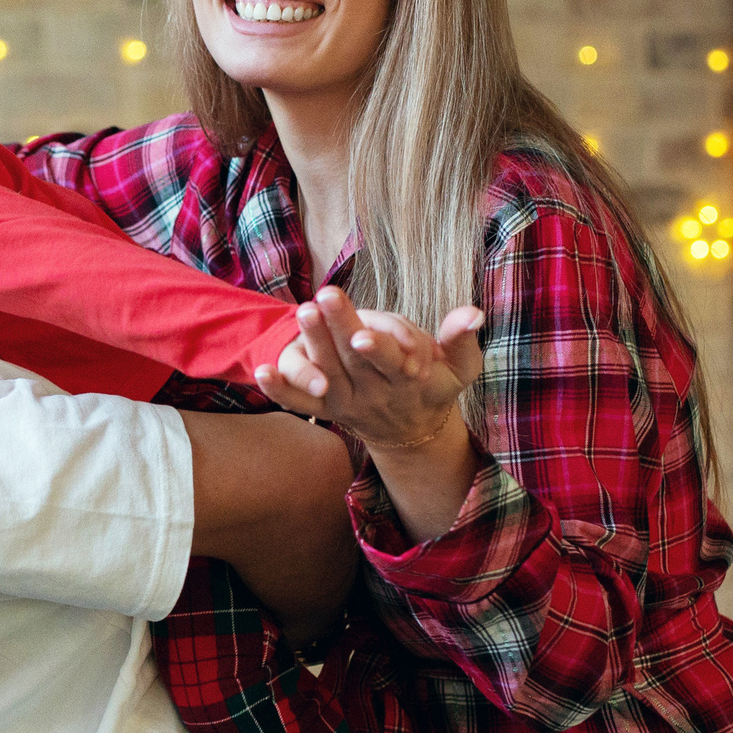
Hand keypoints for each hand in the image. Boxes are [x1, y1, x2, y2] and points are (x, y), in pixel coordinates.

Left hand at [255, 289, 483, 451]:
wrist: (412, 433)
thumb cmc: (435, 386)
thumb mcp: (460, 369)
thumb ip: (462, 340)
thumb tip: (473, 312)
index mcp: (407, 381)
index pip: (391, 364)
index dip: (378, 349)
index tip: (363, 332)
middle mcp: (374, 393)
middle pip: (353, 362)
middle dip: (337, 330)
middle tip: (322, 299)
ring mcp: (347, 403)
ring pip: (326, 375)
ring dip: (311, 346)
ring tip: (302, 312)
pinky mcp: (325, 409)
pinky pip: (300, 403)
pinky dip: (279, 390)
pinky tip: (260, 370)